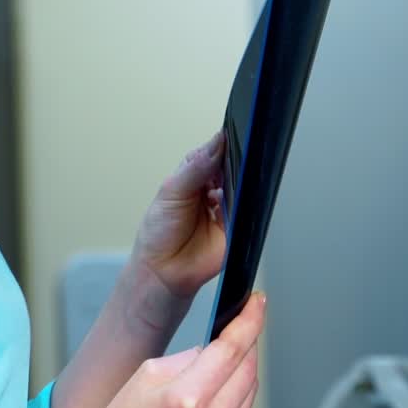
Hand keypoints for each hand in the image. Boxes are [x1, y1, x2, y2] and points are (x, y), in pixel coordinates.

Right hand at [86, 293, 263, 407]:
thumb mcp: (149, 373)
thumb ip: (190, 356)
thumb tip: (218, 347)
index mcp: (186, 398)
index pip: (231, 348)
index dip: (250, 319)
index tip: (257, 301)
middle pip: (248, 365)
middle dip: (247, 338)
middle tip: (241, 322)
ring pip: (251, 385)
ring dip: (244, 364)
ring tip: (228, 353)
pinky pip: (244, 407)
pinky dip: (239, 389)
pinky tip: (225, 381)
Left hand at [132, 131, 227, 302]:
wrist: (165, 272)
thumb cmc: (159, 235)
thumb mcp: (170, 192)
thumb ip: (194, 168)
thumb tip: (216, 143)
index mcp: (194, 177)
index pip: (213, 153)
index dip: (221, 144)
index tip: (228, 135)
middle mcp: (212, 190)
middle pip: (231, 167)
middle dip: (234, 161)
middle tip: (232, 159)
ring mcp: (226, 207)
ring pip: (242, 185)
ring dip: (239, 182)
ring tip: (226, 186)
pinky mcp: (238, 224)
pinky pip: (248, 208)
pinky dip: (244, 203)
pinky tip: (233, 202)